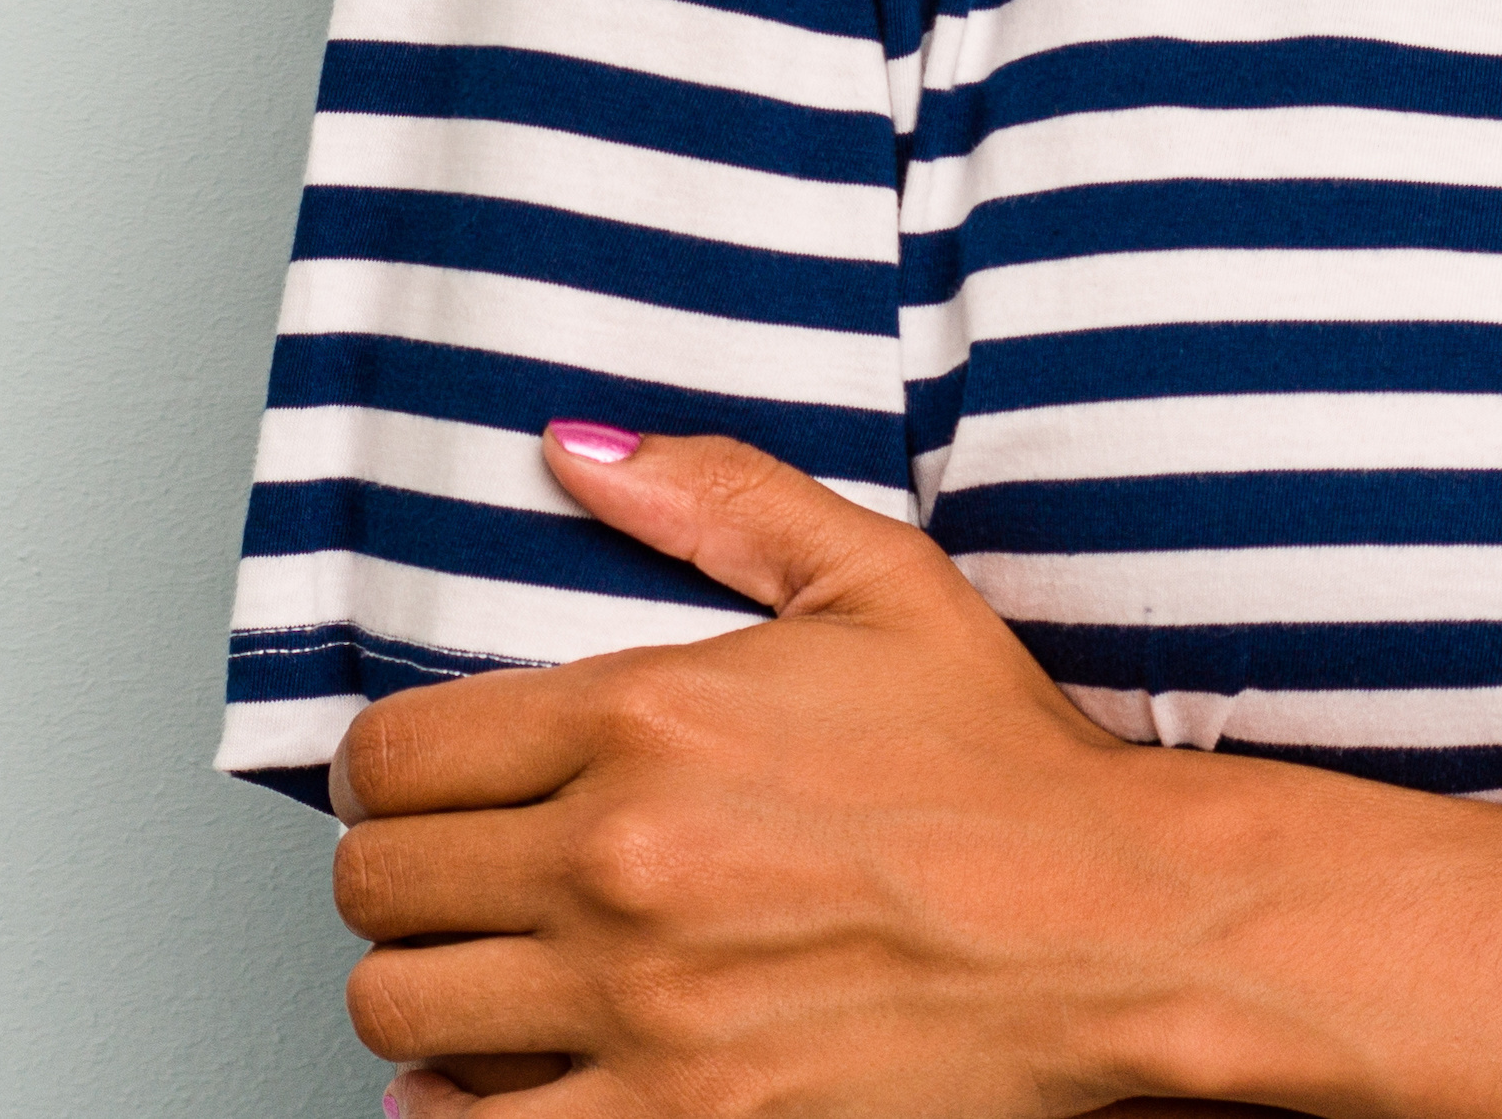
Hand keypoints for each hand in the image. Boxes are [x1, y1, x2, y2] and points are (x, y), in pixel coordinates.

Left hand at [328, 421, 1242, 1118]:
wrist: (1122, 929)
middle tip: (450, 880)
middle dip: (398, 877)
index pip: (395, 753)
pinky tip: (490, 1078)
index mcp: (644, 719)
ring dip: (424, 992)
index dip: (385, 773)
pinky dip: (456, 1112)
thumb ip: (714, 495)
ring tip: (476, 974)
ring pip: (403, 1009)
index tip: (419, 788)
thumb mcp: (873, 581)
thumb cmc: (1008, 768)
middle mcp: (622, 862)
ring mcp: (646, 1006)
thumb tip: (573, 449)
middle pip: (380, 885)